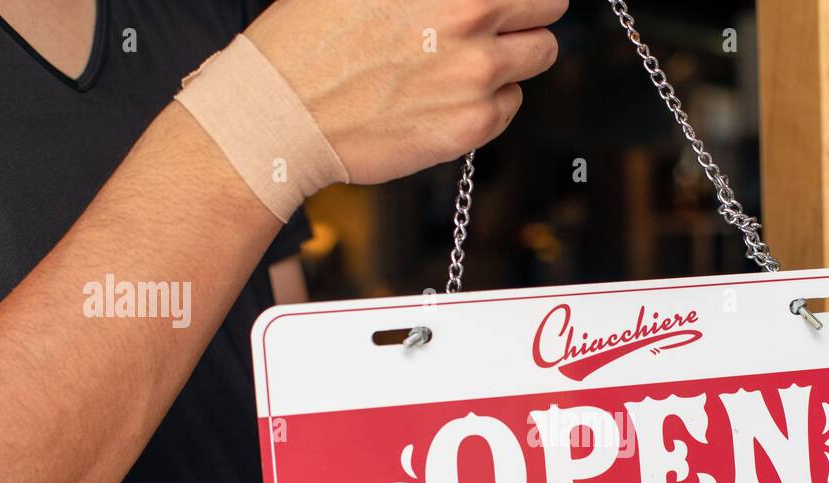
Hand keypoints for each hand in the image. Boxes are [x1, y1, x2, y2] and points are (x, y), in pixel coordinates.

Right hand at [246, 0, 566, 184]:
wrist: (279, 112)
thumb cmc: (310, 36)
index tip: (504, 2)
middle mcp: (469, 13)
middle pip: (548, 6)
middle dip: (526, 14)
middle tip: (493, 24)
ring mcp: (476, 72)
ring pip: (539, 56)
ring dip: (513, 57)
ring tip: (463, 62)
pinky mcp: (472, 124)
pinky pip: (511, 105)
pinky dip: (490, 101)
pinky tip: (445, 97)